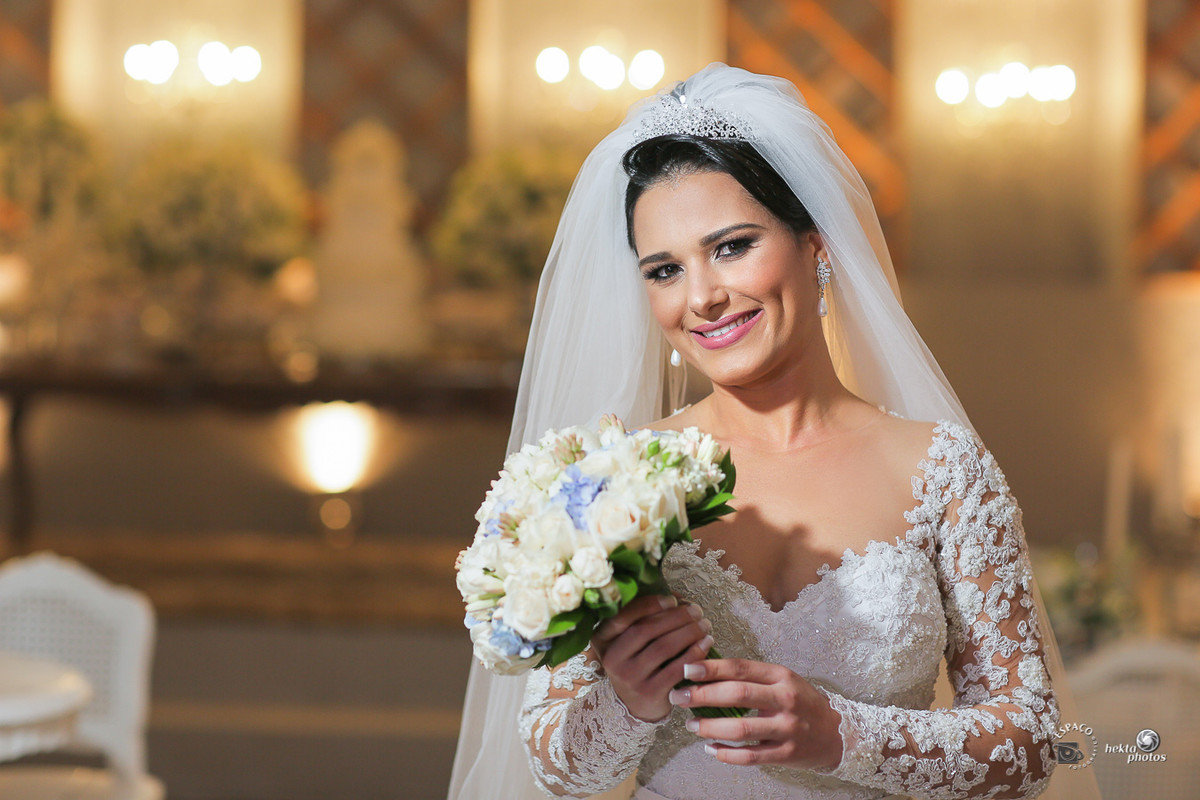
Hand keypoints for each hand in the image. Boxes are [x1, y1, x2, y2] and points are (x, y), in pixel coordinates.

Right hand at [591, 594, 713, 723]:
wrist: (636, 705)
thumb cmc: (638, 663)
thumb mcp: (630, 642)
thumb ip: (647, 618)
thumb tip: (678, 599)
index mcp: (603, 640)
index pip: (623, 616)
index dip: (649, 605)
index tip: (672, 600)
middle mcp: (612, 659)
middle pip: (647, 630)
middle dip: (676, 617)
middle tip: (696, 611)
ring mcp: (630, 678)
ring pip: (663, 647)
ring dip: (688, 632)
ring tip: (704, 625)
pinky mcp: (649, 693)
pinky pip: (676, 669)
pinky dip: (694, 653)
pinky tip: (705, 644)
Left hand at [668, 658, 843, 770]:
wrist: (837, 734)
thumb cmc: (802, 702)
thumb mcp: (783, 680)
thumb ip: (752, 677)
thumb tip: (707, 672)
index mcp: (781, 676)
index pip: (741, 668)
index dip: (712, 668)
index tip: (687, 668)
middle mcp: (785, 700)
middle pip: (738, 695)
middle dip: (703, 695)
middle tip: (679, 696)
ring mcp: (787, 728)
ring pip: (741, 729)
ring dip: (710, 727)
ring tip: (690, 725)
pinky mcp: (786, 754)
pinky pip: (750, 756)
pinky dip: (727, 754)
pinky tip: (710, 749)